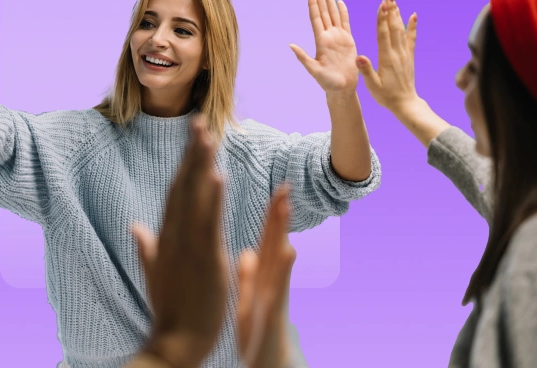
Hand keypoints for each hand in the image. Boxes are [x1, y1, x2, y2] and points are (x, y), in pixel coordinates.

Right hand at [133, 116, 227, 367]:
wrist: (175, 344)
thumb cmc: (170, 310)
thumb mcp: (155, 273)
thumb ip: (146, 247)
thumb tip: (135, 225)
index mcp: (167, 238)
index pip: (176, 193)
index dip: (184, 164)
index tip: (192, 139)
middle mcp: (175, 236)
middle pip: (183, 186)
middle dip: (192, 153)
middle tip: (200, 121)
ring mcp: (188, 246)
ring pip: (194, 198)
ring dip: (201, 164)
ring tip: (208, 135)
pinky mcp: (205, 259)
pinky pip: (208, 223)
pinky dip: (211, 198)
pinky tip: (217, 175)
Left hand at [238, 185, 296, 367]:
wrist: (264, 366)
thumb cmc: (255, 336)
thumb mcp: (247, 302)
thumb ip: (247, 277)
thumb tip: (247, 252)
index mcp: (261, 279)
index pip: (266, 241)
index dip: (269, 217)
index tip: (275, 190)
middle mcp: (272, 283)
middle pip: (275, 243)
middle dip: (279, 216)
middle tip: (284, 186)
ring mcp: (274, 296)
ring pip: (280, 260)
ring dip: (282, 233)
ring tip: (284, 208)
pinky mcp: (274, 312)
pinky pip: (278, 286)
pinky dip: (284, 269)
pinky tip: (289, 251)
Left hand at [290, 0, 358, 93]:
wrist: (342, 88)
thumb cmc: (327, 83)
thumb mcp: (314, 70)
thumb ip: (303, 57)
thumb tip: (291, 45)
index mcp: (320, 42)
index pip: (315, 18)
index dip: (312, 5)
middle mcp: (328, 36)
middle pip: (323, 12)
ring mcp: (338, 38)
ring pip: (333, 14)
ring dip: (330, 1)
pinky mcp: (348, 41)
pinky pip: (346, 23)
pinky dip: (343, 12)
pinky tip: (340, 3)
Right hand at [355, 0, 419, 113]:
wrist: (405, 104)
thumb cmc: (386, 96)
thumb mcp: (373, 86)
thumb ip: (366, 71)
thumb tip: (359, 57)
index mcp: (387, 59)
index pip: (383, 34)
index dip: (382, 18)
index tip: (381, 4)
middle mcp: (397, 53)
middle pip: (393, 27)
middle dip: (390, 9)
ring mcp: (405, 54)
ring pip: (401, 30)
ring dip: (397, 13)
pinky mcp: (409, 57)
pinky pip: (411, 38)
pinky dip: (412, 26)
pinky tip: (413, 15)